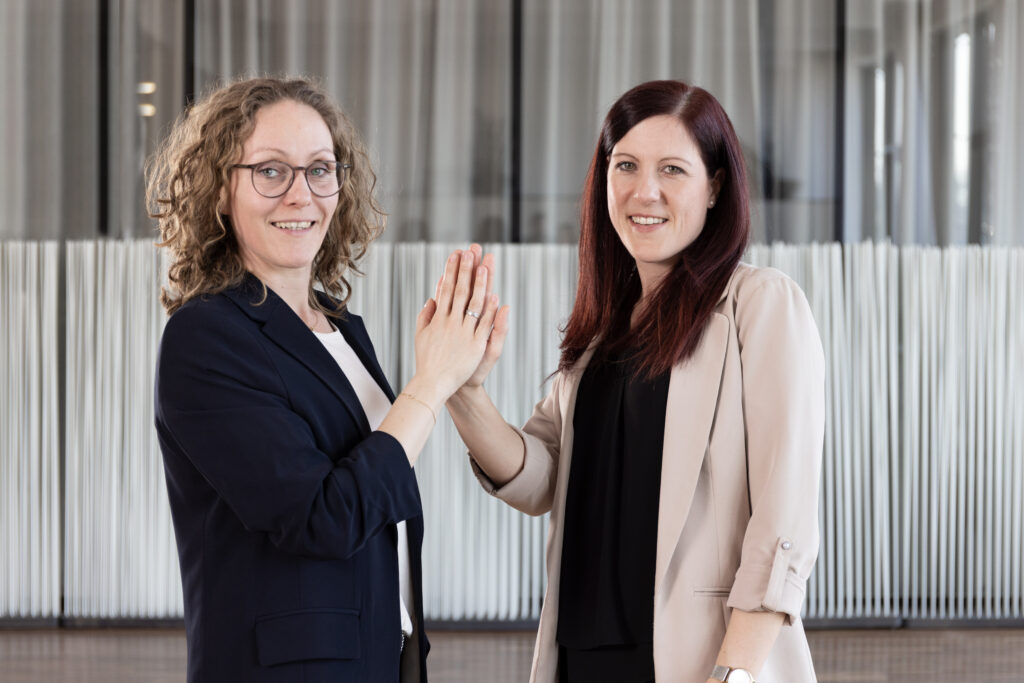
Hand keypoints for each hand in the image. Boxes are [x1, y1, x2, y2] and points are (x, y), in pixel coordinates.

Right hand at [412, 249, 499, 402]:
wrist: (435, 384)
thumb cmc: (428, 361)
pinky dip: (490, 311)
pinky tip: (494, 296)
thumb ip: (426, 316)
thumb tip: (431, 299)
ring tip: (485, 265)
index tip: (457, 253)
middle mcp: (451, 323)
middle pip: (462, 291)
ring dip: (480, 284)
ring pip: (474, 304)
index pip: (448, 288)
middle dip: (467, 269)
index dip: (453, 270)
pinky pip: (485, 325)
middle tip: (472, 250)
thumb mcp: (421, 336)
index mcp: (439, 318)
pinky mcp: (476, 346)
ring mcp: (465, 334)